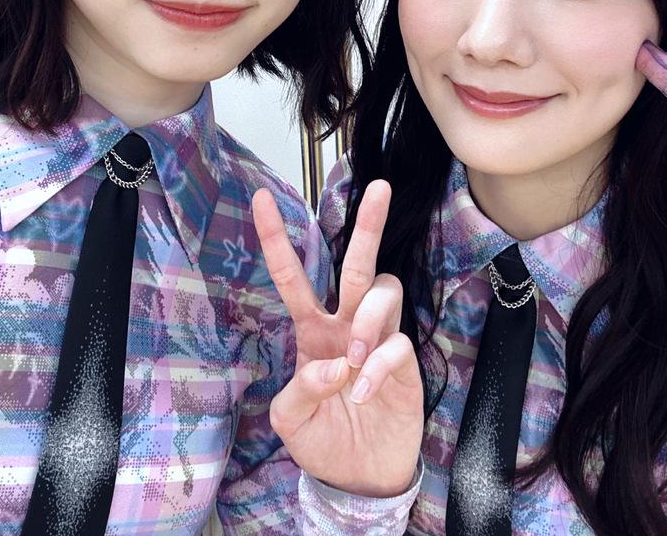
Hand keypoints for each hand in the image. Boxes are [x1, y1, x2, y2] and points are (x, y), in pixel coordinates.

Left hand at [253, 181, 423, 496]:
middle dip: (368, 225)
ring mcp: (378, 342)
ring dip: (367, 317)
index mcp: (311, 331)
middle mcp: (347, 326)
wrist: (360, 479)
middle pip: (357, 263)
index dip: (277, 239)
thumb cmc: (322, 440)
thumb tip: (333, 364)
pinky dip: (380, 364)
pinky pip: (397, 343)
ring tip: (354, 360)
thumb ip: (298, 392)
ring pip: (383, 292)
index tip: (260, 199)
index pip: (293, 277)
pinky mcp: (405, 365)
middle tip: (380, 188)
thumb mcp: (290, 421)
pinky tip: (366, 392)